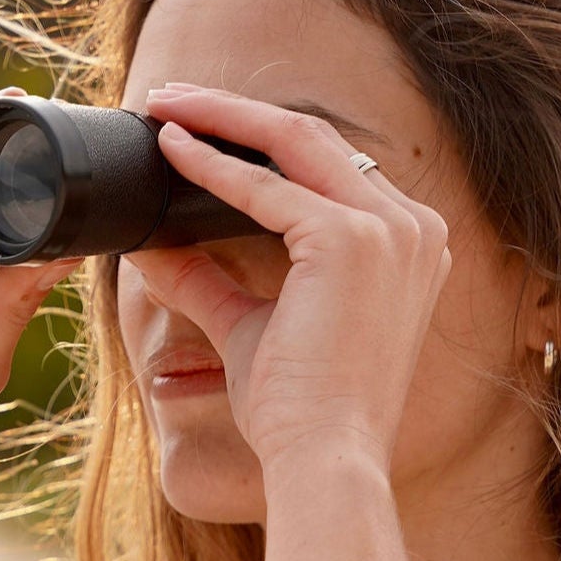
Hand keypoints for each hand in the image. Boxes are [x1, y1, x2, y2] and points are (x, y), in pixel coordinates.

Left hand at [139, 83, 450, 475]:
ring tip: (164, 106)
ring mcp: (389, 230)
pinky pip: (265, 187)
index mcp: (406, 246)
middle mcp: (412, 228)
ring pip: (293, 140)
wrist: (324, 461)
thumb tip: (149, 246)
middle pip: (314, 138)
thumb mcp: (249, 328)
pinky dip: (212, 165)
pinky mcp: (350, 241)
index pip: (329, 168)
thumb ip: (207, 280)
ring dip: (221, 117)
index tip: (204, 129)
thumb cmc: (299, 413)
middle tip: (171, 98)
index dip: (262, 142)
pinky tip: (170, 151)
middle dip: (236, 112)